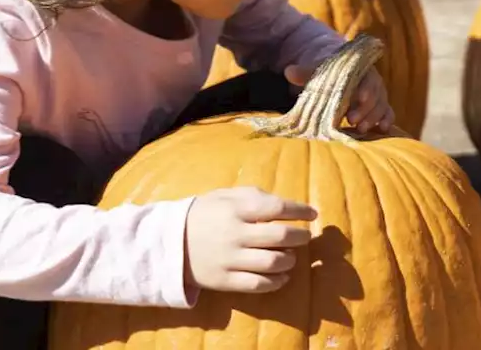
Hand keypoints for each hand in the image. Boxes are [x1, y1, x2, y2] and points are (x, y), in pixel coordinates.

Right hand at [184, 187, 315, 293]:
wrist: (168, 242)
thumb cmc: (203, 214)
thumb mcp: (225, 195)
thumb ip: (254, 196)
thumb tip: (286, 205)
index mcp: (236, 209)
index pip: (277, 208)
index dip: (300, 210)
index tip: (312, 213)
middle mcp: (235, 234)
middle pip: (280, 236)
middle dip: (300, 236)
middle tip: (305, 235)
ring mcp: (230, 260)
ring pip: (274, 262)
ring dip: (291, 259)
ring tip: (292, 255)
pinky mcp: (225, 281)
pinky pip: (259, 284)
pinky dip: (277, 281)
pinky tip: (283, 275)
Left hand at [285, 64, 393, 133]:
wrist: (338, 75)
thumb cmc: (327, 74)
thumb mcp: (316, 72)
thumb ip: (304, 72)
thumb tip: (288, 71)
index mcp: (358, 69)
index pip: (365, 77)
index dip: (364, 87)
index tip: (358, 98)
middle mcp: (371, 81)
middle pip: (375, 94)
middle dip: (365, 108)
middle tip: (351, 120)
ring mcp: (377, 95)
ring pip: (381, 105)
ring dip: (373, 117)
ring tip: (360, 129)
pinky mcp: (379, 107)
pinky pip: (388, 113)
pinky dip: (387, 120)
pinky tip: (383, 129)